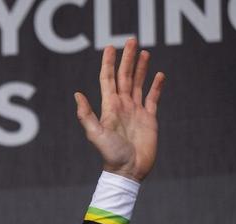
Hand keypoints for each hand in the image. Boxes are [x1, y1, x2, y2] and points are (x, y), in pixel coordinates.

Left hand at [74, 39, 164, 181]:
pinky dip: (156, 86)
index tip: (110, 47)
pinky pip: (152, 98)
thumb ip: (86, 115)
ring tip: (144, 52)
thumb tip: (77, 94)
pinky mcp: (149, 119)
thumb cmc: (110, 155)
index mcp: (109, 107)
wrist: (128, 170)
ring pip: (138, 84)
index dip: (109, 63)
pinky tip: (159, 75)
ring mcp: (136, 111)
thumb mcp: (95, 134)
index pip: (108, 80)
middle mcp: (122, 106)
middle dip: (128, 58)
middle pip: (124, 77)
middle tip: (132, 40)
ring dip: (140, 68)